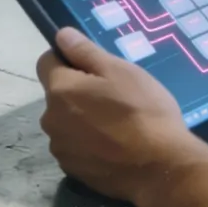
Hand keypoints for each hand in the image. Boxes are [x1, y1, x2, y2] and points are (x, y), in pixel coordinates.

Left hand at [37, 28, 205, 205]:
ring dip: (81, 117)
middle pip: (57, 94)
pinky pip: (74, 145)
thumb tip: (61, 35)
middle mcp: (50, 119)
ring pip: (65, 121)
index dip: (68, 58)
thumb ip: (85, 51)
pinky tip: (114, 145)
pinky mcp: (73, 171)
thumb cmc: (142, 111)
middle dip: (78, 90)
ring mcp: (61, 149)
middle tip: (113, 95)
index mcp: (60, 90)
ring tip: (116, 123)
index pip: (47, 61)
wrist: (160, 168)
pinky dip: (88, 142)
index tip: (95, 67)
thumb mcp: (120, 71)